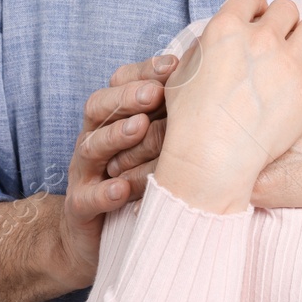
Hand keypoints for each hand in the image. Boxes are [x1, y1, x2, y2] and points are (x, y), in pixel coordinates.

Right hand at [54, 54, 177, 288]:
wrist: (95, 237)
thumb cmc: (138, 179)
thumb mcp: (158, 144)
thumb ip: (176, 115)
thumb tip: (221, 82)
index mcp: (112, 117)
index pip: (120, 83)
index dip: (144, 71)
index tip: (176, 64)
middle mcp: (94, 138)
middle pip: (99, 106)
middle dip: (128, 96)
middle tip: (156, 92)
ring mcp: (84, 172)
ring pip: (91, 146)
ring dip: (115, 135)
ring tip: (140, 128)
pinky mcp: (80, 207)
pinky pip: (87, 196)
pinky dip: (104, 191)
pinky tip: (122, 187)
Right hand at [157, 0, 301, 213]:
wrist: (212, 159)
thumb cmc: (191, 124)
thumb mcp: (183, 73)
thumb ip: (204, 48)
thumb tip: (220, 40)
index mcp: (226, 29)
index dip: (255, 9)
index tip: (257, 23)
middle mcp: (260, 38)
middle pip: (286, 7)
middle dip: (283, 23)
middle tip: (280, 44)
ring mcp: (288, 61)